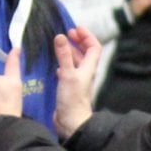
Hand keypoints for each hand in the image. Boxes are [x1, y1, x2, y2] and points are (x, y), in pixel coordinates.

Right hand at [52, 26, 102, 141]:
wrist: (71, 122)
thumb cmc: (73, 100)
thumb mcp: (67, 74)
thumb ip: (64, 56)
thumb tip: (61, 36)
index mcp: (88, 68)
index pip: (94, 47)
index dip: (87, 36)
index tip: (76, 28)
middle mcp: (84, 73)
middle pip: (85, 53)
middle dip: (78, 41)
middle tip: (68, 33)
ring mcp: (77, 80)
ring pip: (76, 62)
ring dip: (69, 52)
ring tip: (60, 44)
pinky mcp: (69, 88)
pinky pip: (68, 72)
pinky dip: (63, 65)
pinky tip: (56, 65)